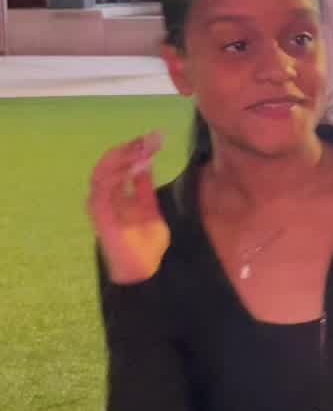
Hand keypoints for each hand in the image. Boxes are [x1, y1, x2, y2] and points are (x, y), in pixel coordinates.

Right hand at [88, 135, 170, 284]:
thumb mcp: (151, 209)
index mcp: (116, 194)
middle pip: (109, 163)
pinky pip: (103, 189)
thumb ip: (145, 188)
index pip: (119, 164)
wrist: (144, 271)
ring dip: (123, 158)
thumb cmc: (146, 245)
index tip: (154, 138)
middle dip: (129, 148)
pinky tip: (135, 167)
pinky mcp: (100, 215)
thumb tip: (147, 163)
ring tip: (143, 149)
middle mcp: (105, 197)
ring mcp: (100, 205)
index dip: (134, 149)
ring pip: (102, 171)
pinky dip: (117, 175)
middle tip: (150, 139)